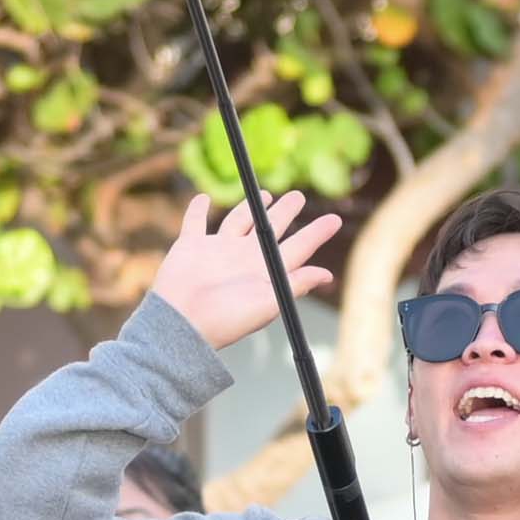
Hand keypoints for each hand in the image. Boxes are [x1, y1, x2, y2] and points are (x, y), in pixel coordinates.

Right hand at [145, 183, 340, 354]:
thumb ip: (296, 283)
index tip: (336, 219)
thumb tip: (327, 275)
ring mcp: (217, 250)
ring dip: (250, 208)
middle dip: (286, 212)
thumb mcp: (269, 302)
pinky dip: (197, 210)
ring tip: (265, 196)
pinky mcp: (191, 246)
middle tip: (299, 196)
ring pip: (238, 220)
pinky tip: (203, 199)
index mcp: (266, 270)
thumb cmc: (227, 318)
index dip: (317, 233)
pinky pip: (194, 222)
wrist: (183, 324)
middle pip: (270, 228)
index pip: (298, 247)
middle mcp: (244, 257)